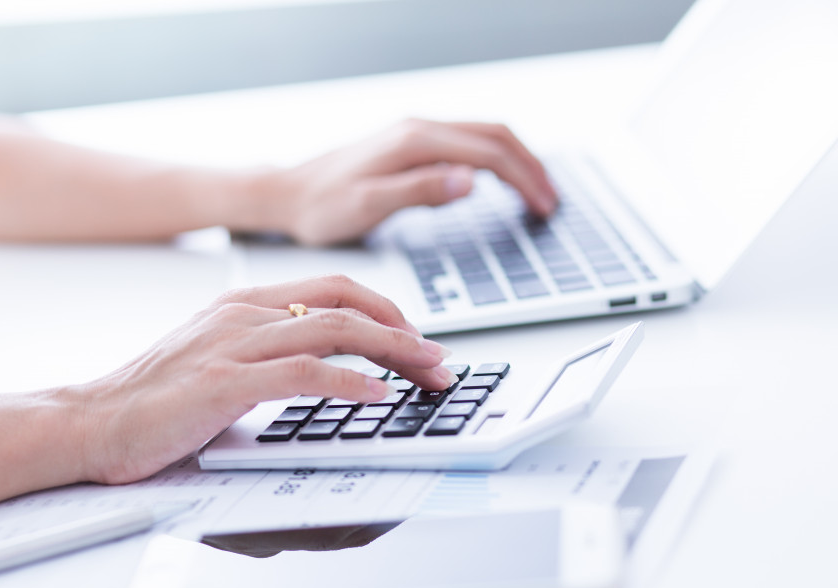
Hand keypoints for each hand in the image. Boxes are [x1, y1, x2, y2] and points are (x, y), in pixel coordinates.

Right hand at [78, 274, 455, 484]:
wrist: (90, 421)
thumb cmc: (150, 399)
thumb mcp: (214, 358)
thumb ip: (263, 352)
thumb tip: (320, 364)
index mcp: (241, 304)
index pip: (331, 290)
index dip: (383, 310)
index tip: (414, 337)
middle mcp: (241, 314)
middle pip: (343, 304)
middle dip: (401, 329)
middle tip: (439, 358)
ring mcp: (231, 344)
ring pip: (332, 331)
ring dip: (391, 351)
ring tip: (427, 371)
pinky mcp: (222, 382)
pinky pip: (301, 373)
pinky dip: (348, 381)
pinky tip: (377, 394)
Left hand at [267, 118, 557, 245]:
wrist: (286, 195)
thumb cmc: (321, 207)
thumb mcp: (368, 206)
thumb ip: (420, 192)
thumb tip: (471, 181)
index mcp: (414, 141)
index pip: (488, 153)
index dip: (523, 180)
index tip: (543, 207)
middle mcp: (418, 129)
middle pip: (494, 136)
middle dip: (530, 167)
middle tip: (551, 202)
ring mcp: (414, 134)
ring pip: (482, 136)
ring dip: (516, 161)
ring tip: (536, 193)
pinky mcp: (408, 145)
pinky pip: (465, 144)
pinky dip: (493, 159)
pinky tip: (497, 182)